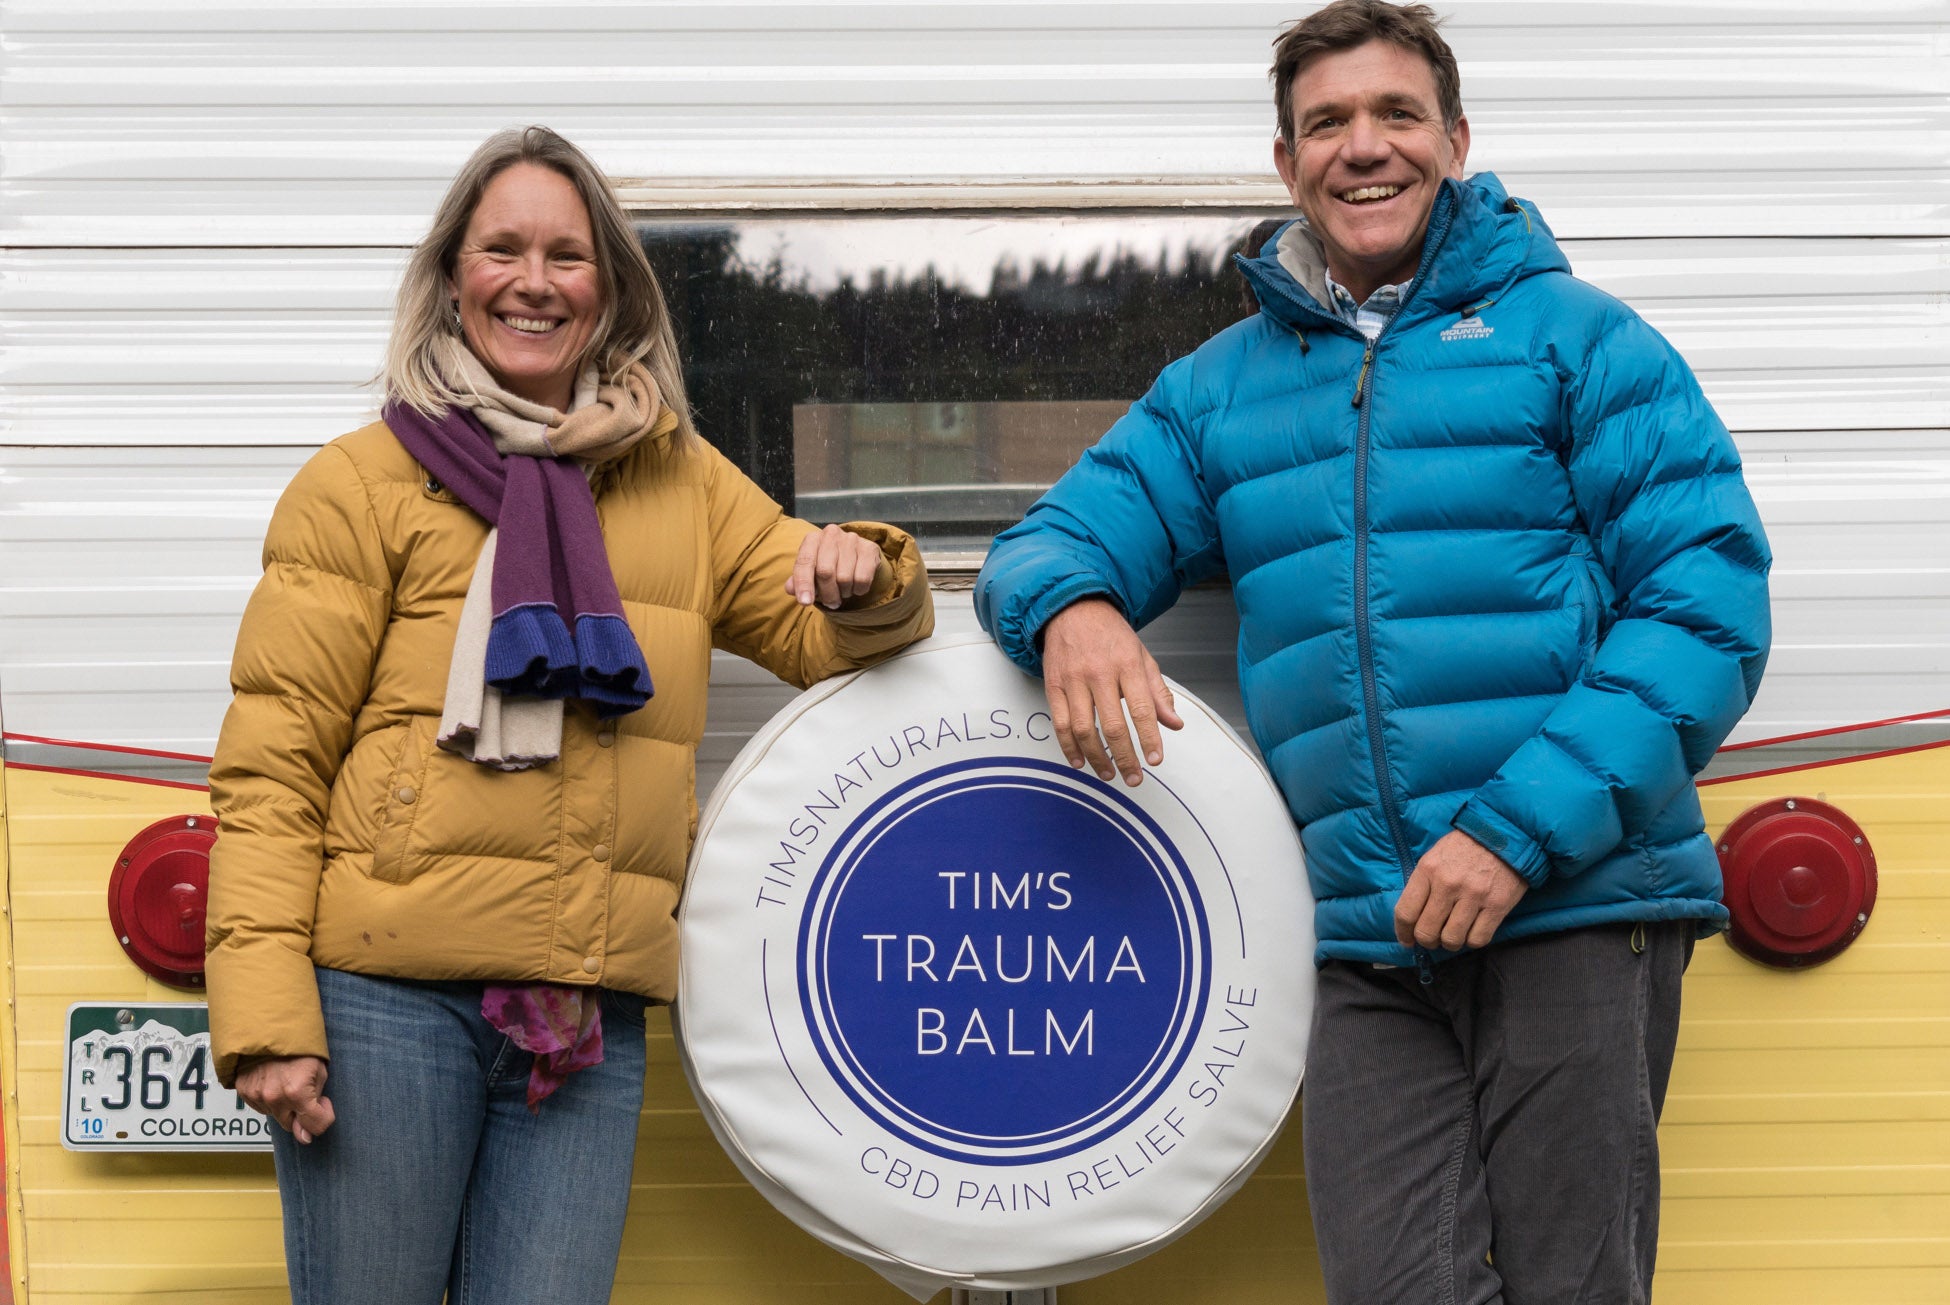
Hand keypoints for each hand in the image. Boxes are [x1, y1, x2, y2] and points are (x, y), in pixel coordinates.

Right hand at [235, 1054, 335, 1143]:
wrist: (269, 1025)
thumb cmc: (299, 1045)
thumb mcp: (319, 1069)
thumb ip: (316, 1100)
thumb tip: (307, 1133)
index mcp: (297, 1092)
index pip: (315, 1126)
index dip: (324, 1115)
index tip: (323, 1103)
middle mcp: (274, 1098)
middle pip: (292, 1125)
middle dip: (301, 1114)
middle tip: (304, 1091)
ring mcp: (256, 1095)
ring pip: (275, 1116)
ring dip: (283, 1105)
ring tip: (286, 1080)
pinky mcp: (244, 1091)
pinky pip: (260, 1106)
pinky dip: (268, 1099)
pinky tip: (273, 1081)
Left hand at [785, 524, 885, 608]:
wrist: (856, 558)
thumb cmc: (828, 566)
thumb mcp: (810, 573)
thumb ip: (798, 581)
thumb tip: (791, 589)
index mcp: (812, 539)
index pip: (805, 562)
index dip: (804, 584)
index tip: (805, 602)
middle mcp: (831, 534)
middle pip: (825, 572)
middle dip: (827, 594)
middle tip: (831, 603)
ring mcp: (852, 539)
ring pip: (845, 578)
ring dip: (844, 593)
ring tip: (843, 591)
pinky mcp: (869, 548)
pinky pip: (862, 579)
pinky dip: (858, 590)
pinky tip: (856, 586)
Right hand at [1040, 598, 1183, 785]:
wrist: (1072, 609)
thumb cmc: (1110, 635)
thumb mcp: (1142, 656)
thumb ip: (1158, 692)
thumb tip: (1173, 724)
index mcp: (1127, 664)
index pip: (1141, 709)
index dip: (1149, 738)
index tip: (1155, 759)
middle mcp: (1099, 673)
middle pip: (1112, 726)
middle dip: (1125, 757)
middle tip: (1134, 778)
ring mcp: (1073, 680)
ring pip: (1084, 729)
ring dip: (1097, 757)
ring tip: (1109, 774)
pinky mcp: (1053, 685)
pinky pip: (1060, 723)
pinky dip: (1069, 747)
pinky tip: (1080, 761)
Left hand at [1394, 830, 1528, 950]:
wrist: (1505, 833)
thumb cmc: (1466, 845)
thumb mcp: (1435, 855)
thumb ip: (1423, 883)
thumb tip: (1412, 916)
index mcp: (1428, 869)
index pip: (1405, 911)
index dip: (1403, 932)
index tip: (1407, 940)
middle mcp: (1448, 884)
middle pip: (1426, 930)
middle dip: (1426, 941)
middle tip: (1432, 939)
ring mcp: (1473, 895)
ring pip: (1452, 939)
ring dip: (1450, 943)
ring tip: (1453, 935)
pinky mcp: (1497, 905)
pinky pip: (1478, 939)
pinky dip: (1473, 941)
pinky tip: (1472, 931)